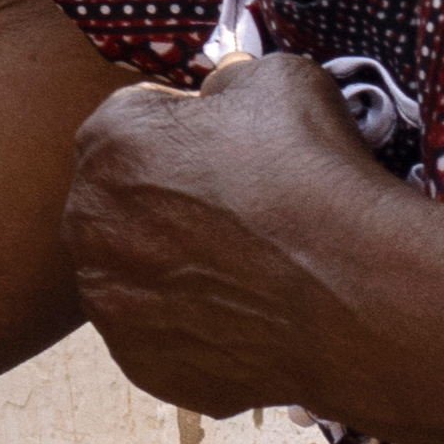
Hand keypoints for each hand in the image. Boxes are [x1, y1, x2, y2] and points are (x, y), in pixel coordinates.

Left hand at [64, 50, 408, 416]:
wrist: (354, 294)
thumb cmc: (315, 178)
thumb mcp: (280, 80)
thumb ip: (231, 81)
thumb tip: (223, 93)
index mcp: (110, 140)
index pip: (136, 121)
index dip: (186, 130)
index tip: (229, 149)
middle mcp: (89, 222)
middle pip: (123, 200)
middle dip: (168, 200)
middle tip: (239, 213)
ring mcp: (110, 302)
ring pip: (135, 271)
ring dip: (174, 266)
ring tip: (246, 268)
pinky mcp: (139, 363)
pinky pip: (158, 333)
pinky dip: (192, 324)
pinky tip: (245, 314)